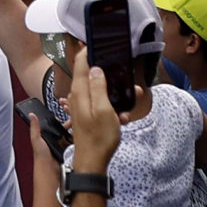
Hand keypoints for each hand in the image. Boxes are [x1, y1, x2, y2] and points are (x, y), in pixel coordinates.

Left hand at [61, 42, 123, 175]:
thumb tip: (95, 68)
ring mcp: (81, 107)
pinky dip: (111, 108)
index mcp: (80, 92)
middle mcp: (78, 97)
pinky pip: (100, 105)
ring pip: (97, 91)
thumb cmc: (99, 137)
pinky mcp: (87, 116)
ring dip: (112, 93)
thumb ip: (98, 87)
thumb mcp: (103, 110)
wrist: (92, 163)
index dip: (88, 52)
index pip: (80, 64)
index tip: (98, 43)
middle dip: (105, 72)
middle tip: (120, 70)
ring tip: (128, 101)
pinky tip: (122, 117)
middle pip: (89, 75)